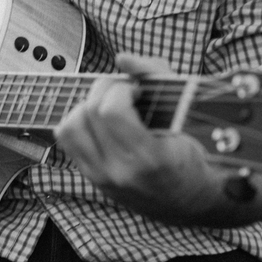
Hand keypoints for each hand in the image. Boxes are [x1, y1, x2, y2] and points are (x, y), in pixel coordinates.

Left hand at [54, 54, 226, 223]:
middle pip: (87, 113)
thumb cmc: (194, 154)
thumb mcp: (188, 116)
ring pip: (69, 127)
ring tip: (109, 106)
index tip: (138, 90)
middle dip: (103, 90)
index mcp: (149, 158)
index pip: (111, 111)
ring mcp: (101, 178)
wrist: (192, 202)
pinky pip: (67, 142)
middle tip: (124, 92)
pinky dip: (79, 123)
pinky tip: (100, 122)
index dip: (121, 89)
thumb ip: (157, 77)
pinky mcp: (91, 178)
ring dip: (85, 106)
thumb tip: (123, 59)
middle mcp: (119, 171)